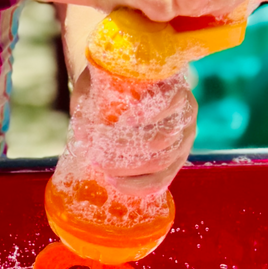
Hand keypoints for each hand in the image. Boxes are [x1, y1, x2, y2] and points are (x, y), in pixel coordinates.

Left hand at [69, 67, 197, 190]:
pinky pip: (163, 178)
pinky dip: (140, 185)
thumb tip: (82, 133)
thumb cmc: (109, 84)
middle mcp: (185, 112)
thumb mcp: (97, 84)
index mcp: (172, 85)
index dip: (148, 113)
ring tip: (104, 169)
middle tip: (98, 154)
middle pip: (163, 138)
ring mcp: (184, 138)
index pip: (170, 100)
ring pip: (163, 162)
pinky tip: (118, 183)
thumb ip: (89, 102)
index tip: (123, 120)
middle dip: (128, 149)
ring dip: (130, 169)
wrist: (120, 92)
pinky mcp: (177, 159)